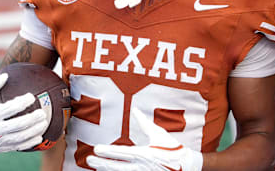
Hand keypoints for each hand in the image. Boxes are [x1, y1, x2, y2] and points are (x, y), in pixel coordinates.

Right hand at [0, 73, 48, 153]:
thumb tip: (6, 75)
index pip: (8, 109)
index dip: (21, 103)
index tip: (31, 96)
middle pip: (17, 125)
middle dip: (32, 119)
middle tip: (42, 113)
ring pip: (19, 138)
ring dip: (34, 131)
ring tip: (44, 124)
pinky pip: (16, 147)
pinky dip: (29, 143)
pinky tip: (39, 138)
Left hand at [87, 110, 201, 170]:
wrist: (186, 166)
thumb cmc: (172, 149)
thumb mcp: (159, 134)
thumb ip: (144, 123)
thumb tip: (134, 110)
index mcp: (145, 153)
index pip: (121, 152)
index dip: (107, 151)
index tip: (95, 148)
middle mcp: (141, 166)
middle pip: (116, 166)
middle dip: (101, 163)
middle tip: (89, 159)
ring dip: (106, 170)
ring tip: (96, 166)